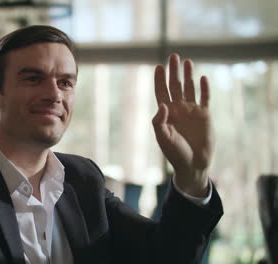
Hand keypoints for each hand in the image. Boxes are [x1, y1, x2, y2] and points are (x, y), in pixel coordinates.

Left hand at [152, 54, 212, 196]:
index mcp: (165, 113)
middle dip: (174, 71)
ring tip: (187, 61)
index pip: (161, 92)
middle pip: (174, 86)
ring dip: (188, 75)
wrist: (193, 164)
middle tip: (174, 56)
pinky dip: (204, 88)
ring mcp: (191, 111)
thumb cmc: (175, 153)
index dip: (159, 79)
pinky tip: (203, 78)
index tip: (158, 66)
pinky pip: (204, 98)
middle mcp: (178, 109)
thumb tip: (161, 105)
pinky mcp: (205, 115)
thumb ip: (159, 122)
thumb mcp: (163, 138)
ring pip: (189, 88)